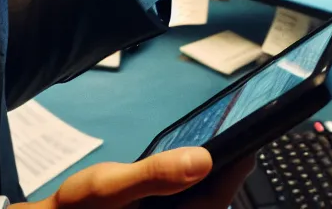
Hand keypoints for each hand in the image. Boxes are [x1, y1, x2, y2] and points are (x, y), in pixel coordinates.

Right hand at [14, 147, 252, 208]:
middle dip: (230, 169)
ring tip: (226, 140)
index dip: (238, 167)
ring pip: (204, 199)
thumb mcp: (109, 188)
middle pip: (215, 199)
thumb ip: (155, 175)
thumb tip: (202, 160)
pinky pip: (190, 200)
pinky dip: (197, 181)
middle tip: (243, 131)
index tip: (254, 136)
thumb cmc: (78, 208)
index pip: (217, 199)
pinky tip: (197, 161)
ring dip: (215, 174)